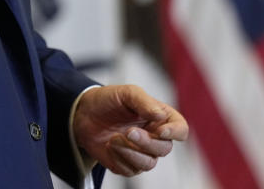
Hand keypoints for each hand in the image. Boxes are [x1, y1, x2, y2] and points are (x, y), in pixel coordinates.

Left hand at [73, 85, 187, 175]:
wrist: (83, 114)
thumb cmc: (108, 100)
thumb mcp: (126, 93)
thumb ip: (144, 102)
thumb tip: (160, 115)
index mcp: (161, 118)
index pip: (180, 129)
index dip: (175, 133)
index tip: (160, 131)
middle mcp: (155, 137)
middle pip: (165, 149)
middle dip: (146, 142)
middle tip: (128, 131)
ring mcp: (142, 152)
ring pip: (149, 163)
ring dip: (131, 152)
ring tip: (113, 139)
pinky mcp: (128, 164)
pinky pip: (131, 170)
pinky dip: (119, 159)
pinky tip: (109, 146)